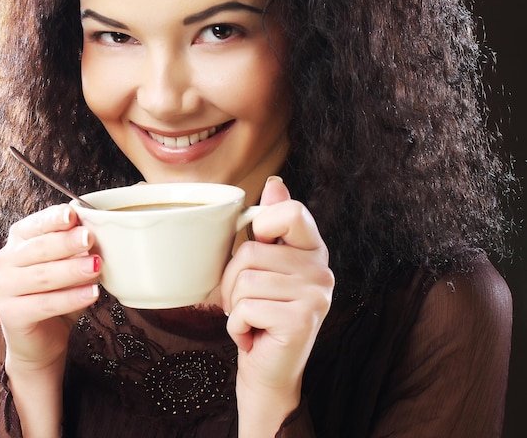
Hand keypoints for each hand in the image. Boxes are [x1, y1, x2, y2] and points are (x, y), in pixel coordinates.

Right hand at [0, 204, 100, 371]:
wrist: (42, 337)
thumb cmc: (58, 291)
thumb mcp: (70, 262)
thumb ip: (77, 246)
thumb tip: (94, 229)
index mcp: (19, 239)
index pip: (35, 224)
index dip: (54, 219)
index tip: (73, 214)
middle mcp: (6, 260)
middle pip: (38, 248)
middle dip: (66, 242)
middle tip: (89, 238)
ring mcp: (3, 288)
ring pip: (42, 276)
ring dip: (72, 270)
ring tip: (96, 266)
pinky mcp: (10, 315)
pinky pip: (44, 304)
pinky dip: (71, 298)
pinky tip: (91, 293)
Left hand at [220, 177, 333, 433]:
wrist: (268, 372)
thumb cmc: (261, 314)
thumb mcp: (264, 266)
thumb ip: (271, 225)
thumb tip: (276, 183)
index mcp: (313, 250)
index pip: (292, 211)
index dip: (263, 224)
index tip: (260, 249)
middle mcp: (322, 270)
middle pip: (251, 249)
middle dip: (233, 280)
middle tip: (246, 302)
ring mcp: (316, 295)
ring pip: (245, 279)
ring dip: (233, 305)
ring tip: (250, 319)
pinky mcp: (302, 320)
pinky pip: (246, 307)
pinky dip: (237, 326)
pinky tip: (252, 337)